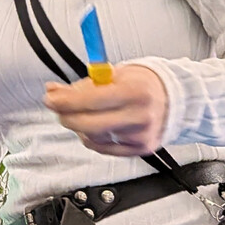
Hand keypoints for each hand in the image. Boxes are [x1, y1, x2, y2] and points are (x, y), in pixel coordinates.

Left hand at [44, 64, 168, 155]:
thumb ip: (82, 85)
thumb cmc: (142, 85)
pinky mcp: (139, 149)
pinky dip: (93, 138)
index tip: (50, 99)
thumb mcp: (114, 75)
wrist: (173, 99)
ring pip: (93, 138)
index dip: (65, 102)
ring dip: (80, 127)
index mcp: (135, 91)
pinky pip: (103, 148)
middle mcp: (140, 116)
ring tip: (85, 115)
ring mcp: (140, 135)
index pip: (91, 100)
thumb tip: (53, 91)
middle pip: (89, 125)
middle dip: (67, 117)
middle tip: (60, 109)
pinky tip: (97, 127)